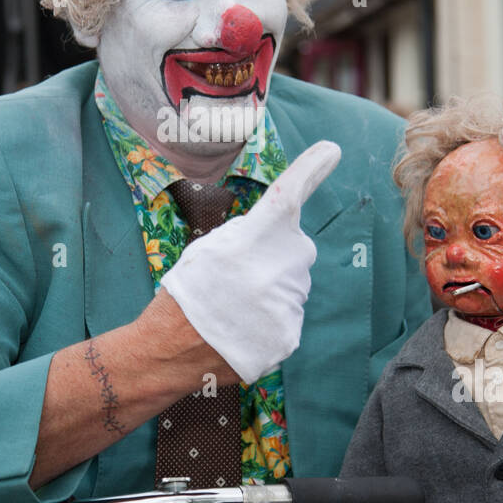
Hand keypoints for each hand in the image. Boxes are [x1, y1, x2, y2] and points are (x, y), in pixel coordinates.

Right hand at [159, 140, 341, 383]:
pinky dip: (273, 318)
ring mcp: (285, 306)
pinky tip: (246, 326)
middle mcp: (274, 270)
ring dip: (273, 289)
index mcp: (249, 241)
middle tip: (240, 276)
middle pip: (296, 249)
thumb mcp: (208, 249)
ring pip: (294, 284)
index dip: (311, 169)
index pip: (287, 197)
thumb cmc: (186, 293)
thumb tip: (282, 228)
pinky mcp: (290, 336)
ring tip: (237, 305)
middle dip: (277, 256)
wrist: (170, 353)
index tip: (332, 149)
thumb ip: (249, 233)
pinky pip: (291, 314)